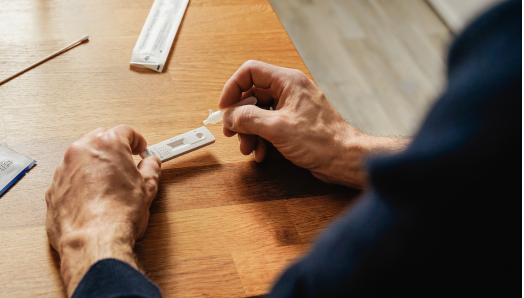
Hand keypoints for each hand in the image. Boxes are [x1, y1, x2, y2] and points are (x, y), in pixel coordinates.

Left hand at [45, 125, 160, 295]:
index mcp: (106, 144)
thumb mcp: (147, 188)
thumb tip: (152, 164)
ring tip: (112, 184)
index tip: (141, 149)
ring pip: (84, 158)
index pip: (125, 131)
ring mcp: (64, 169)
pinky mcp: (54, 188)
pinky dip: (83, 182)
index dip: (137, 140)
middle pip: (101, 139)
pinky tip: (96, 198)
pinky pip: (71, 177)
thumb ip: (151, 169)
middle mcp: (81, 151)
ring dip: (97, 165)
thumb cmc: (118, 214)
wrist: (93, 241)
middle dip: (115, 149)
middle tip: (128, 164)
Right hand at [220, 61, 408, 188]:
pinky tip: (262, 154)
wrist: (344, 159)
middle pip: (252, 95)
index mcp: (287, 82)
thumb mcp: (277, 128)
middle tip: (232, 133)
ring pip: (259, 113)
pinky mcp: (294, 123)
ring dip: (249, 132)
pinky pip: (269, 125)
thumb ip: (248, 118)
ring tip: (248, 149)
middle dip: (240, 117)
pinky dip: (261, 139)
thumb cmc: (321, 141)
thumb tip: (229, 115)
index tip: (224, 108)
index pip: (250, 72)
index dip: (233, 88)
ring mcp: (292, 107)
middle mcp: (290, 91)